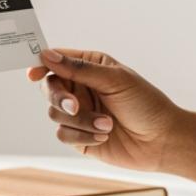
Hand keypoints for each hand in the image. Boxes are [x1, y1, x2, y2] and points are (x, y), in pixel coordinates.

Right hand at [27, 48, 179, 172]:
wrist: (161, 141)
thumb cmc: (146, 104)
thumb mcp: (115, 80)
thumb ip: (80, 69)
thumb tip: (48, 55)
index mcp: (91, 67)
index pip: (57, 61)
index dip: (42, 65)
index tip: (34, 74)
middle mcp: (82, 88)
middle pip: (50, 88)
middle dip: (60, 98)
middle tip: (75, 106)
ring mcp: (80, 113)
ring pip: (55, 114)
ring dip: (81, 121)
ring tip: (107, 125)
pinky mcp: (79, 137)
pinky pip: (64, 134)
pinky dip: (83, 136)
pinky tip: (104, 136)